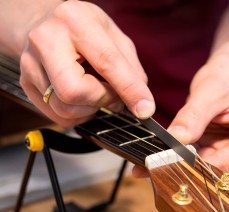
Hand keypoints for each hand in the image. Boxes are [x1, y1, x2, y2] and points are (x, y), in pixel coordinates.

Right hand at [19, 0, 153, 126]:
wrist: (44, 23)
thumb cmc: (83, 30)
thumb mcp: (114, 36)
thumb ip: (131, 68)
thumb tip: (141, 102)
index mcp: (75, 21)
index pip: (107, 62)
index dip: (129, 89)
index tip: (145, 109)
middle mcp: (46, 40)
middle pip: (74, 91)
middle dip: (101, 100)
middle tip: (111, 94)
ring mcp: (30, 63)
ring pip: (64, 109)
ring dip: (90, 109)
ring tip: (96, 92)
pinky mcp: (26, 83)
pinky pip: (57, 117)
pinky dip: (78, 114)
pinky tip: (82, 98)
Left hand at [167, 53, 228, 190]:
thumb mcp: (211, 90)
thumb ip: (194, 115)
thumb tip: (177, 139)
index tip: (221, 200)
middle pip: (228, 171)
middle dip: (200, 178)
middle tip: (172, 181)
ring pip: (209, 170)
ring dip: (185, 171)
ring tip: (157, 172)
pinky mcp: (216, 151)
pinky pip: (198, 161)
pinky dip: (180, 161)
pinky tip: (157, 165)